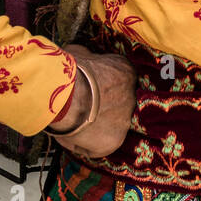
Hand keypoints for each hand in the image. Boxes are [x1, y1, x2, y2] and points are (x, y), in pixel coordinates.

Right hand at [48, 43, 137, 159]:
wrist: (68, 94)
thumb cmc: (69, 70)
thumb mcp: (80, 54)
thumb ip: (87, 59)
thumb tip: (82, 59)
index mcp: (125, 71)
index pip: (119, 80)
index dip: (102, 86)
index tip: (88, 90)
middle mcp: (132, 96)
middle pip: (117, 104)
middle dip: (101, 106)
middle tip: (80, 106)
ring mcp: (124, 121)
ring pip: (108, 126)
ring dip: (93, 126)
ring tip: (71, 122)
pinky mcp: (111, 142)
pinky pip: (96, 147)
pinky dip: (82, 145)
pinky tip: (69, 136)